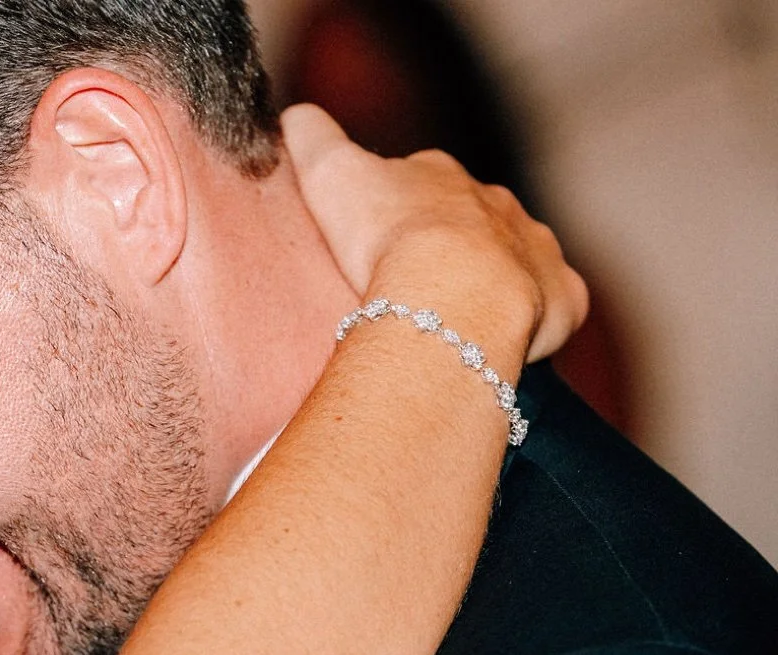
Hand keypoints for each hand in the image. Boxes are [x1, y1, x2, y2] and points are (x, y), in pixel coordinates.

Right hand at [285, 104, 588, 363]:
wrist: (456, 291)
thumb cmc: (388, 236)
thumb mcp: (329, 175)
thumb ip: (311, 139)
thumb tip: (294, 115)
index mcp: (439, 176)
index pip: (418, 181)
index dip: (396, 206)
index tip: (375, 234)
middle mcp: (495, 203)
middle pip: (470, 218)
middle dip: (449, 242)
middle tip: (413, 283)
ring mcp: (534, 248)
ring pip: (515, 257)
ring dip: (493, 278)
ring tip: (458, 315)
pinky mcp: (562, 296)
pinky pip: (555, 302)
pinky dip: (539, 316)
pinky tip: (508, 335)